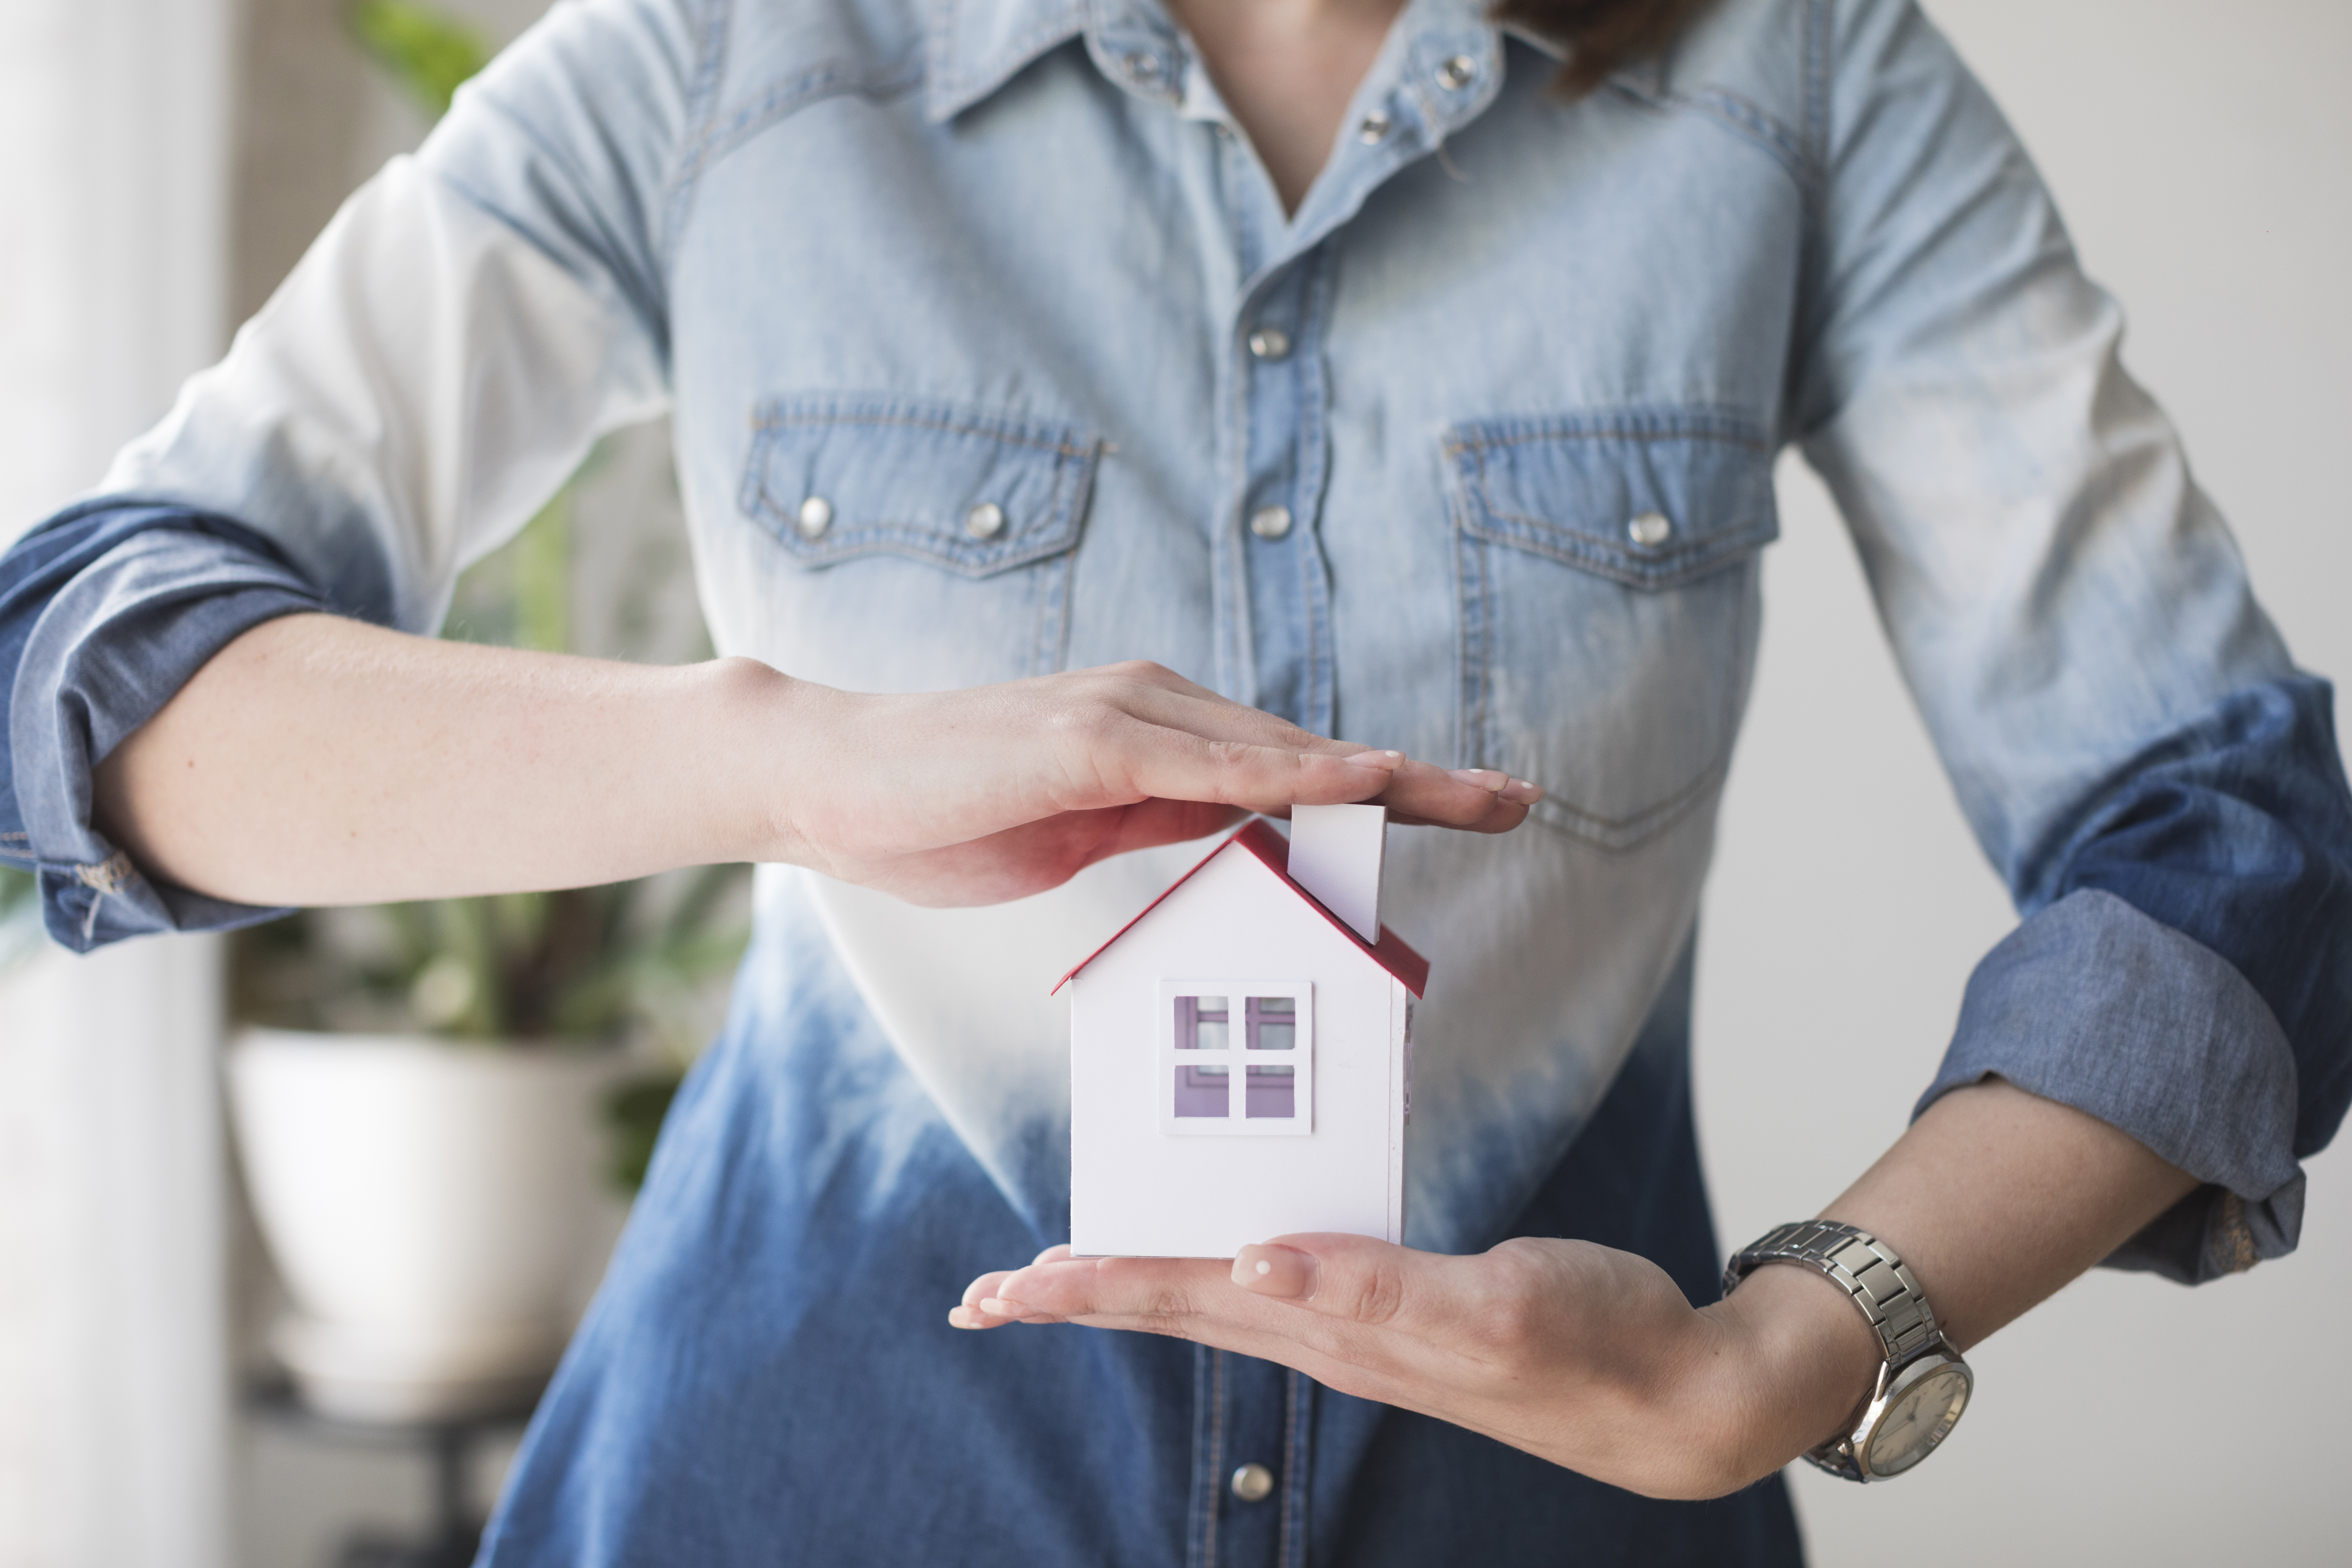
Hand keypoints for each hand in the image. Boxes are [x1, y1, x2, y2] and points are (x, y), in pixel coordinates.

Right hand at [770, 660, 1541, 905]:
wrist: (835, 782)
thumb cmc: (950, 810)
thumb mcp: (1086, 831)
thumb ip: (1167, 823)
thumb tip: (1244, 838)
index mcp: (1157, 738)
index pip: (1292, 767)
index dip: (1387, 785)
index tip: (1470, 800)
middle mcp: (1156, 710)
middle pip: (1309, 751)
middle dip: (1418, 779)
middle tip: (1515, 796)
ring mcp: (1124, 718)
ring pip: (1277, 750)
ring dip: (1380, 773)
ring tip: (1470, 793)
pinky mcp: (1086, 740)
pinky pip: (1208, 764)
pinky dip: (1290, 772)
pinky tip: (1358, 781)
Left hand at [949, 1232, 1879, 1499]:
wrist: (1677, 1396)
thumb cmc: (1600, 1342)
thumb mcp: (1494, 1305)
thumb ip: (1377, 1288)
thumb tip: (1256, 1262)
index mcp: (1339, 1329)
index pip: (1182, 1299)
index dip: (1088, 1291)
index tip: (999, 1291)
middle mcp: (1334, 1338)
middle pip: (1177, 1307)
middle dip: (1077, 1298)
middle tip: (983, 1297)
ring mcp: (1365, 1335)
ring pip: (1219, 1304)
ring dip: (1134, 1290)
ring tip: (1063, 1281)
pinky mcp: (1403, 1316)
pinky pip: (1281, 1289)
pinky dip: (1220, 1271)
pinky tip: (1215, 1265)